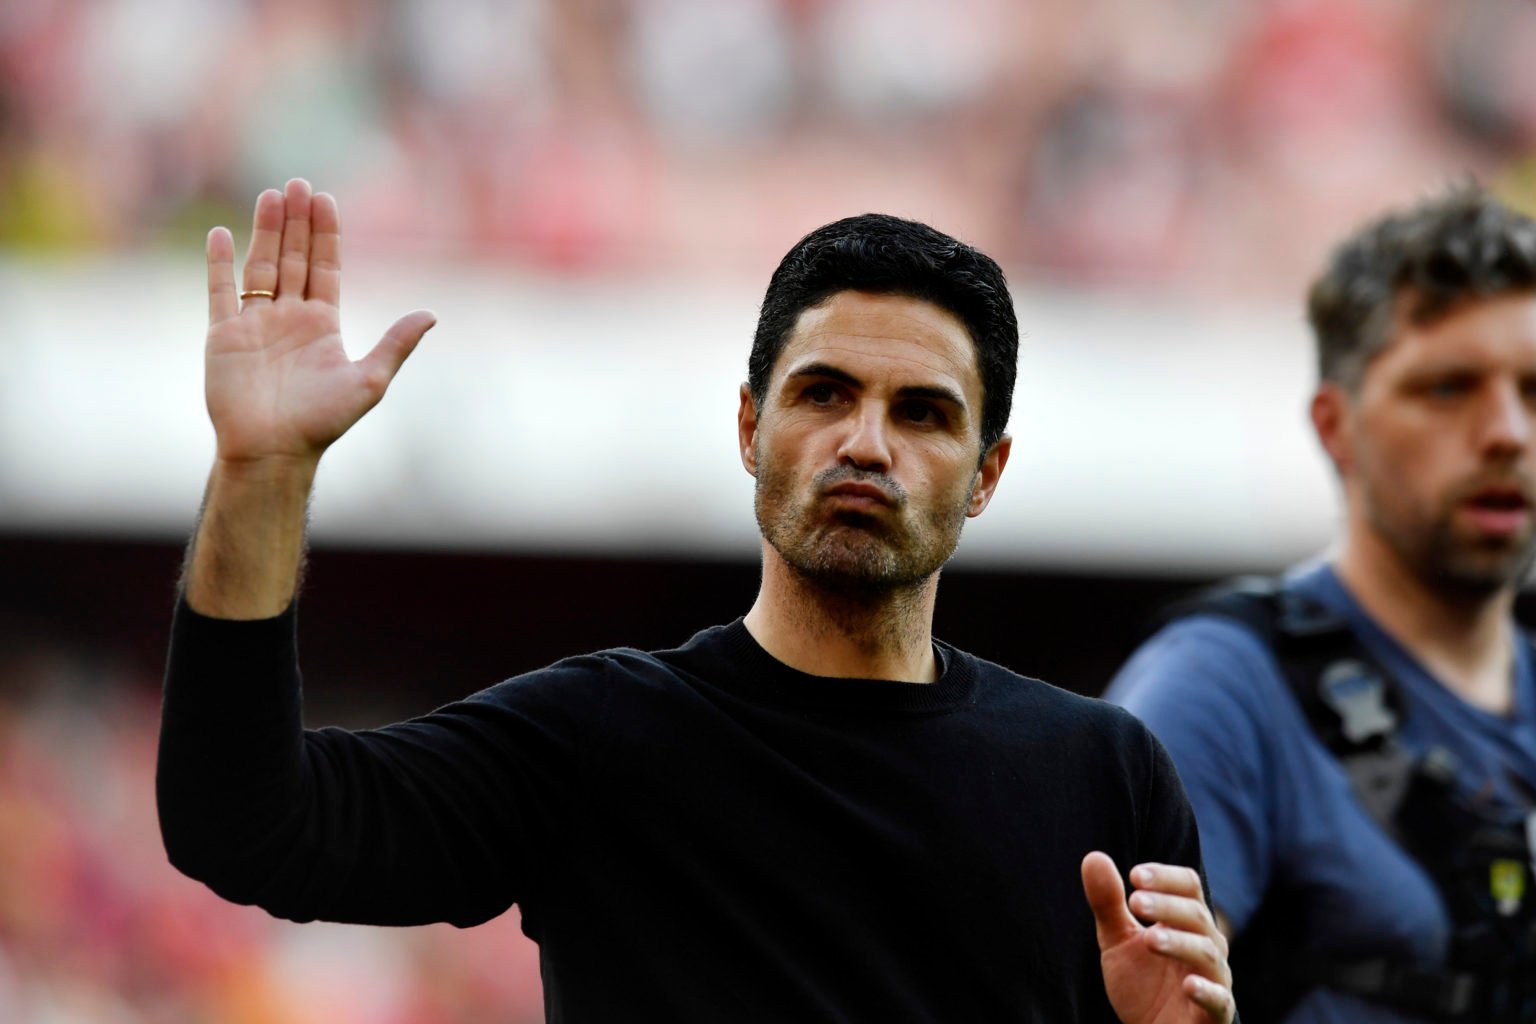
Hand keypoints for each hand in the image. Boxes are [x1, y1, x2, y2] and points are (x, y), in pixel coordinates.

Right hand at [204, 178, 434, 465]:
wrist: (273, 450)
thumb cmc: (322, 422)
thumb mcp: (369, 380)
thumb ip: (396, 344)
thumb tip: (432, 314)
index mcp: (323, 326)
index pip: (325, 268)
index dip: (325, 235)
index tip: (325, 199)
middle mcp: (289, 319)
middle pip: (293, 258)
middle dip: (296, 222)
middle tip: (298, 183)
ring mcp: (255, 324)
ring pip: (260, 266)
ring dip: (264, 230)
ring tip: (271, 194)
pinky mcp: (223, 335)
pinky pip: (219, 292)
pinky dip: (218, 264)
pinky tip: (222, 234)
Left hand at [1082, 852, 1234, 1023]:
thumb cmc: (1141, 983)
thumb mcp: (1117, 941)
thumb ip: (1108, 902)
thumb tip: (1094, 856)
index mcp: (1186, 922)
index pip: (1188, 886)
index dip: (1165, 877)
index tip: (1134, 875)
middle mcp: (1206, 945)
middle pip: (1196, 915)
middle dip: (1165, 906)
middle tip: (1134, 902)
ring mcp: (1214, 979)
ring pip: (1207, 953)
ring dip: (1179, 942)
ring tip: (1149, 938)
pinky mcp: (1215, 1014)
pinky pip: (1220, 1001)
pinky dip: (1207, 991)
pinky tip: (1188, 985)